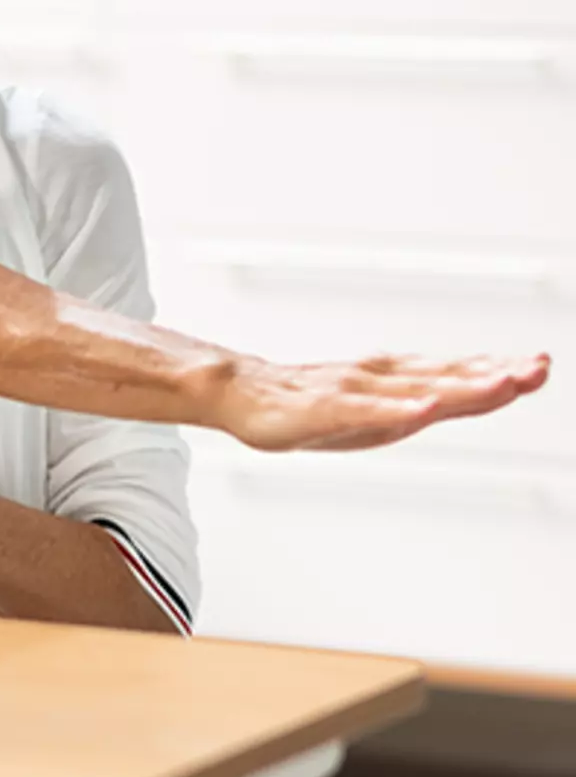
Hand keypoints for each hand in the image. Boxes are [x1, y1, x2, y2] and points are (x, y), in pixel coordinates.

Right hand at [210, 349, 551, 451]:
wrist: (238, 393)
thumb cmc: (301, 405)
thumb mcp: (366, 409)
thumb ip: (408, 405)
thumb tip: (450, 400)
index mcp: (393, 382)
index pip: (454, 376)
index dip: (497, 371)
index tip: (538, 366)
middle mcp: (380, 379)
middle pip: (446, 378)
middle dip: (495, 375)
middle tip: (538, 368)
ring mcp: (354, 392)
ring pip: (416, 390)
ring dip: (462, 387)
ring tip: (502, 383)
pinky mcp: (325, 409)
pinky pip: (367, 410)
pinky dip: (399, 408)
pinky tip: (425, 409)